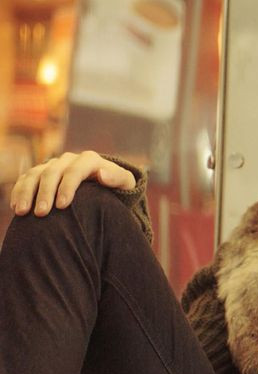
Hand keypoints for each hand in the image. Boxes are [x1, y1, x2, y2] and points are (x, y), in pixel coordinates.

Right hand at [10, 151, 134, 216]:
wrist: (106, 189)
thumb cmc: (119, 189)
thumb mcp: (126, 185)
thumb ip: (118, 178)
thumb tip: (102, 174)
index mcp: (90, 160)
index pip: (75, 170)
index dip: (66, 187)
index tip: (62, 206)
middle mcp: (69, 159)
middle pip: (52, 172)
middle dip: (45, 193)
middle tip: (42, 214)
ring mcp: (54, 165)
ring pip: (35, 174)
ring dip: (27, 192)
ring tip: (23, 212)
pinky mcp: (42, 173)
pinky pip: (26, 179)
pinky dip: (20, 191)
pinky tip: (16, 207)